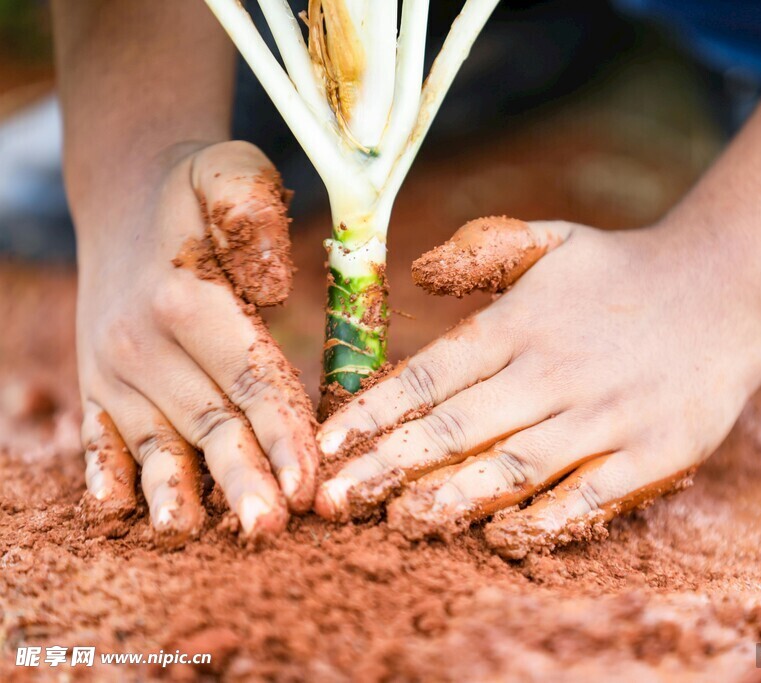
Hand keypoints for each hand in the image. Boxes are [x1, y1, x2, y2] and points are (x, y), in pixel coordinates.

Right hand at [77, 141, 317, 543]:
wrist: (126, 196)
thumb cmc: (196, 191)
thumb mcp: (232, 170)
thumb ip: (253, 212)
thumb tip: (271, 284)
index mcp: (185, 298)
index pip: (248, 374)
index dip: (282, 429)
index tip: (311, 479)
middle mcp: (142, 342)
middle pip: (208, 421)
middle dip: (243, 478)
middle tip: (271, 529)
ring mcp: (114, 370)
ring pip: (156, 440)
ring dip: (174, 492)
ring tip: (186, 536)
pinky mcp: (97, 387)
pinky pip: (99, 438)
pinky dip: (108, 475)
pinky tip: (119, 514)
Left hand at [314, 217, 760, 557]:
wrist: (729, 285)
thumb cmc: (624, 269)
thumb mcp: (552, 239)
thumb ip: (482, 251)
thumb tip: (416, 273)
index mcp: (522, 323)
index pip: (430, 374)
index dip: (372, 413)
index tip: (325, 446)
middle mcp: (555, 371)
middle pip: (456, 428)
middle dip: (387, 468)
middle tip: (331, 502)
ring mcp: (606, 416)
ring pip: (513, 466)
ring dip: (450, 498)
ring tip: (397, 522)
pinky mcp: (653, 452)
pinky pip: (588, 496)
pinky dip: (544, 519)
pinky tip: (500, 536)